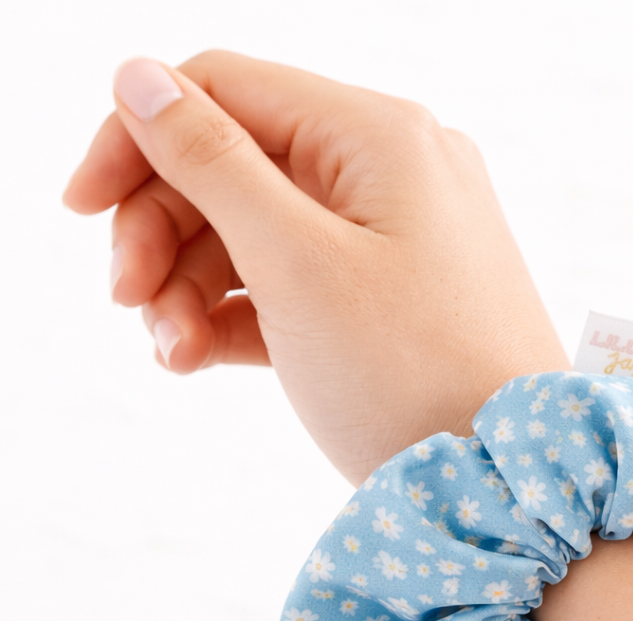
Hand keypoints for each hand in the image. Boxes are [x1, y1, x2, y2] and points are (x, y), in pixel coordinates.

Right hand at [64, 51, 568, 483]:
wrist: (508, 486)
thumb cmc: (412, 375)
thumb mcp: (295, 264)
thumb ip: (211, 163)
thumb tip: (140, 78)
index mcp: (378, 136)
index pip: (225, 92)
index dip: (140, 139)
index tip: (80, 210)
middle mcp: (395, 174)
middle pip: (238, 166)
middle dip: (166, 229)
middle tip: (126, 302)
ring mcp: (399, 242)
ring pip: (262, 233)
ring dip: (194, 283)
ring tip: (167, 351)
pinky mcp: (392, 304)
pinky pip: (296, 286)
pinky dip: (240, 315)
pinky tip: (195, 357)